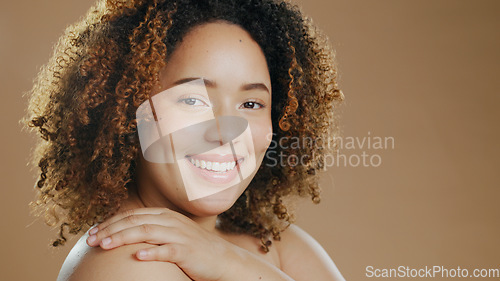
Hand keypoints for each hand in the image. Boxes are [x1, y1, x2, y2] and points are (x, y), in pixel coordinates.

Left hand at [86, 207, 242, 280]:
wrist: (221, 258)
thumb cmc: (191, 248)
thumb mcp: (170, 234)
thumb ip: (151, 230)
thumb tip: (122, 235)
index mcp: (164, 215)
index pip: (131, 215)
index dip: (110, 222)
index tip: (92, 233)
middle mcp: (170, 221)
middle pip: (135, 221)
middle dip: (110, 230)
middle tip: (91, 241)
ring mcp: (179, 235)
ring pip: (146, 232)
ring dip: (123, 238)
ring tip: (105, 246)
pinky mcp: (186, 251)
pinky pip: (167, 250)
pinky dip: (152, 252)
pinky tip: (137, 256)